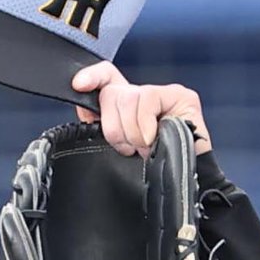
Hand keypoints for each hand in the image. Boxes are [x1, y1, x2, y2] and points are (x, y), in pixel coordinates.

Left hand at [71, 62, 212, 156]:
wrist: (181, 183)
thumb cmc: (150, 167)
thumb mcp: (117, 146)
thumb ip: (101, 125)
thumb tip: (84, 108)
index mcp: (125, 105)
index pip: (106, 77)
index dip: (91, 76)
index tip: (79, 85)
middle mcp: (142, 96)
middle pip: (112, 92)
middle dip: (114, 127)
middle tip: (128, 147)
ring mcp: (163, 93)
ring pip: (129, 97)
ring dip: (132, 130)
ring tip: (144, 147)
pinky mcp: (180, 96)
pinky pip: (149, 99)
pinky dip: (145, 123)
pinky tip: (153, 138)